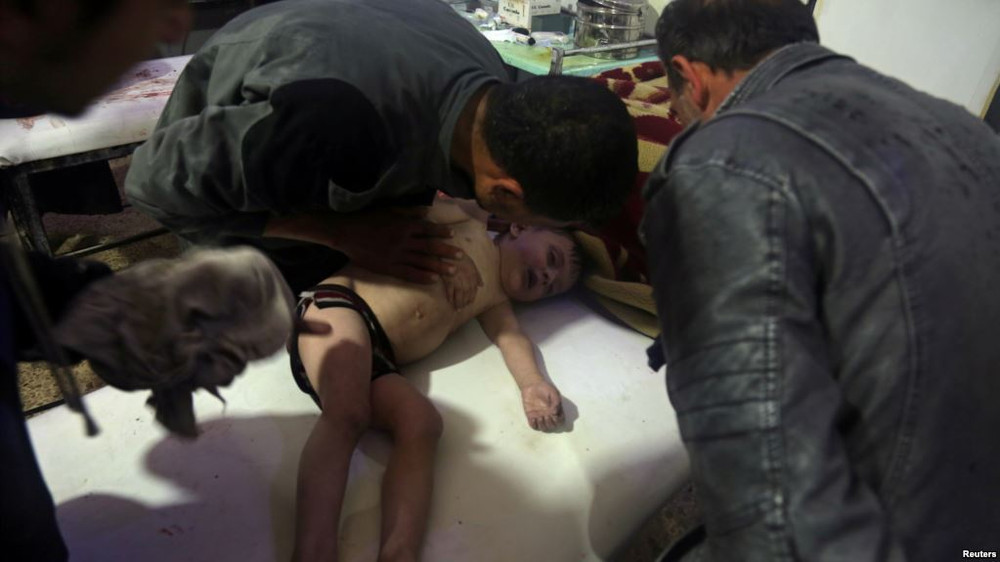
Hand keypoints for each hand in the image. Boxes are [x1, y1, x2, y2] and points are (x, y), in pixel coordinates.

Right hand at [331, 207, 463, 283]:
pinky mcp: (388, 267)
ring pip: (422, 261)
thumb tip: (426, 212)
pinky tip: (433, 280)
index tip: (452, 234)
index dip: (440, 231)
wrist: (346, 233)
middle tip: (460, 256)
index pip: (427, 229)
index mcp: (403, 225)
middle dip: (446, 251)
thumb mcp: (388, 210)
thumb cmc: (366, 219)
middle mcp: (403, 240)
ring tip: (452, 271)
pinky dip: (422, 276)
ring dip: (438, 266)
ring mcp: (396, 255)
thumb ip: (408, 213)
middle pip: (429, 247)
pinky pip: (408, 273)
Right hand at [442, 252, 482, 308]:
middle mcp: (466, 277)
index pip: (473, 288)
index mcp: (472, 273)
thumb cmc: (458, 255)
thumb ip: (477, 275)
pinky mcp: (448, 278)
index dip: (472, 297)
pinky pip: (450, 290)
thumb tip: (482, 286)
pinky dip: (450, 296)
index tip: (470, 303)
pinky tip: (450, 301)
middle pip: (467, 293)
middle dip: (465, 301)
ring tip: (457, 308)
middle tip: (463, 308)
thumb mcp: (470, 263)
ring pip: (459, 293)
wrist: (447, 248)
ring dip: (459, 302)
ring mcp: (457, 278)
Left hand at [521, 382, 563, 430]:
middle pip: (552, 427)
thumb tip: (555, 413)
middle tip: (546, 415)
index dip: (558, 421)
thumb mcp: (554, 393)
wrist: (533, 385)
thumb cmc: (545, 388)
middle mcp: (549, 416)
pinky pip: (533, 425)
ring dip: (542, 425)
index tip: (554, 414)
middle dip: (550, 423)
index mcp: (556, 411)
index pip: (560, 422)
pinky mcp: (531, 416)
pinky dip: (534, 424)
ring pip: (543, 428)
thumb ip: (556, 402)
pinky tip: (533, 417)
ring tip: (540, 416)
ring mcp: (540, 417)